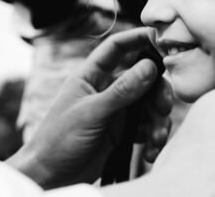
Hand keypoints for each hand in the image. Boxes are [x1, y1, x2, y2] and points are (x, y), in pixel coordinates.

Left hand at [7, 27, 171, 188]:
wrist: (51, 176)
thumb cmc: (59, 139)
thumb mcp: (91, 113)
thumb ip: (122, 91)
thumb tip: (150, 66)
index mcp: (91, 76)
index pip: (116, 48)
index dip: (137, 38)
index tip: (161, 38)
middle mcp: (105, 89)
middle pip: (142, 78)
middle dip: (157, 91)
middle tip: (163, 107)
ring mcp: (115, 111)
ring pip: (148, 105)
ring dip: (157, 120)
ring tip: (156, 139)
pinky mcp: (121, 132)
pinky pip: (146, 127)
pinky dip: (152, 137)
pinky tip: (150, 151)